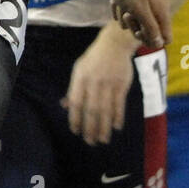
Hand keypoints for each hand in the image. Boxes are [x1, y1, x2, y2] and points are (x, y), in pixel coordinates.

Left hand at [61, 24, 135, 145]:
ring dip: (104, 127)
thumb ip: (73, 89)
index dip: (75, 118)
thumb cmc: (93, 60)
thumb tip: (65, 106)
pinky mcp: (122, 85)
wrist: (114, 46)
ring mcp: (109, 84)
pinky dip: (118, 117)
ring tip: (102, 139)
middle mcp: (93, 82)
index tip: (75, 131)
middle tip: (90, 142)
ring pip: (106, 109)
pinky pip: (119, 104)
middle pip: (91, 109)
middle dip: (90, 127)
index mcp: (80, 78)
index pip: (76, 102)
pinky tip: (116, 127)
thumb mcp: (79, 70)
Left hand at [104, 0, 170, 47]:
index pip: (165, 38)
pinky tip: (114, 1)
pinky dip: (119, 9)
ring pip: (135, 23)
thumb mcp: (139, 10)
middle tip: (128, 16)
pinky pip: (126, 13)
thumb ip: (151, 27)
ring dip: (125, 18)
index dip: (152, 40)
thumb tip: (160, 44)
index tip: (140, 31)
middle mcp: (155, 9)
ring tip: (121, 4)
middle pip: (149, 33)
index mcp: (162, 11)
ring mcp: (143, 3)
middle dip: (136, 28)